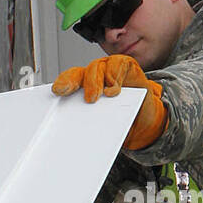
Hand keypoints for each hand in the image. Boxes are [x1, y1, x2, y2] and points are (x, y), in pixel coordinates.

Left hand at [51, 54, 166, 149]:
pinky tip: (114, 90)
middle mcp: (95, 74)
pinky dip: (115, 77)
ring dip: (93, 81)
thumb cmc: (123, 116)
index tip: (56, 91)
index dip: (62, 83)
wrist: (146, 114)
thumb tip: (74, 137)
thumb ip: (89, 121)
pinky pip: (118, 65)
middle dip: (71, 81)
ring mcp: (110, 68)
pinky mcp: (126, 66)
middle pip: (79, 73)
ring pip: (96, 68)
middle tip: (66, 91)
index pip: (69, 80)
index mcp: (85, 85)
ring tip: (93, 97)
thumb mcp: (102, 121)